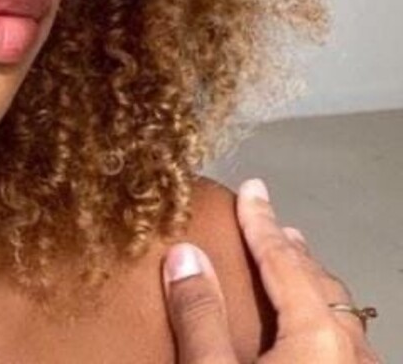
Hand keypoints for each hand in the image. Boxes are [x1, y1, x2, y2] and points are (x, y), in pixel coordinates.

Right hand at [162, 178, 380, 362]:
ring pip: (341, 316)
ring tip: (292, 270)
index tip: (252, 189)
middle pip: (319, 283)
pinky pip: (347, 346)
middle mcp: (351, 353)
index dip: (261, 222)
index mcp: (317, 337)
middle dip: (291, 250)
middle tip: (270, 225)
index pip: (282, 260)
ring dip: (311, 287)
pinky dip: (324, 321)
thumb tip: (185, 254)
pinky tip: (310, 335)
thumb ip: (199, 315)